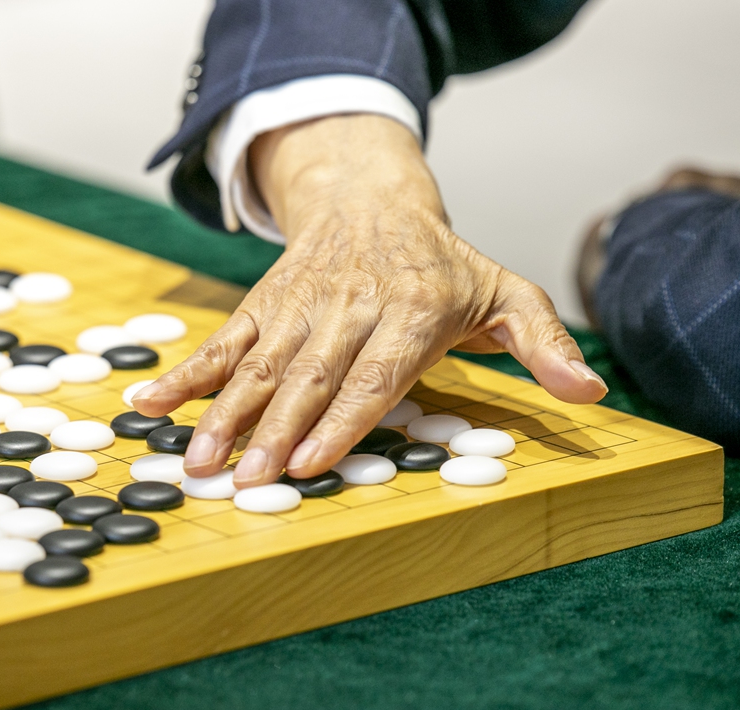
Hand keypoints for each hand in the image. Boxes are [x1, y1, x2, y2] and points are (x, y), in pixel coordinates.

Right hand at [134, 114, 606, 487]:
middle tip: (248, 481)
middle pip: (309, 376)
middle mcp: (351, 303)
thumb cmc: (445, 263)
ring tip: (196, 462)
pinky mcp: (265, 303)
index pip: (374, 373)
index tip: (310, 463)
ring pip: (259, 363)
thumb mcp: (507, 293)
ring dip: (223, 414)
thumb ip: (544, 345)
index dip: (342, 420)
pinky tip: (148, 406)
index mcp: (413, 307)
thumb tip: (591, 394)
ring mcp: (301, 303)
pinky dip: (186, 375)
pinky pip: (224, 342)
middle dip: (274, 431)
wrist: (371, 198)